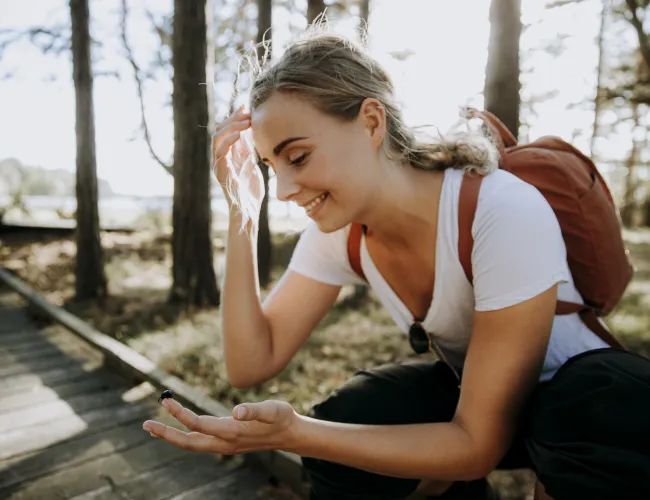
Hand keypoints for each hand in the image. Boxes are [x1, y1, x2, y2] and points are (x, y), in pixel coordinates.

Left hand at [142, 398, 299, 454]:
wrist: (290, 434)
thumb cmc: (282, 418)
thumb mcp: (273, 409)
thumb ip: (255, 410)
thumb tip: (237, 411)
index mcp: (232, 432)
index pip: (198, 424)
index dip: (180, 414)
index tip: (165, 401)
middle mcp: (225, 442)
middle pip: (188, 442)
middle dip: (166, 434)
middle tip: (145, 425)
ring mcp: (225, 445)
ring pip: (192, 444)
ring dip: (172, 437)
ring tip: (154, 428)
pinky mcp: (227, 443)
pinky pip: (199, 442)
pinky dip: (184, 436)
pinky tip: (178, 430)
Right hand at [212, 107, 264, 219]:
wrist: (248, 210)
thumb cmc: (250, 190)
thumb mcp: (251, 163)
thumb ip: (247, 149)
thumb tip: (248, 131)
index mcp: (228, 154)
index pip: (227, 129)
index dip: (235, 116)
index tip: (246, 106)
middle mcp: (220, 157)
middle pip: (220, 129)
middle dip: (234, 118)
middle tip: (248, 112)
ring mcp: (218, 164)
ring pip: (217, 137)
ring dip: (231, 126)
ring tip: (245, 121)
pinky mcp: (219, 172)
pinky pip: (219, 152)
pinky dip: (228, 141)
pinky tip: (239, 134)